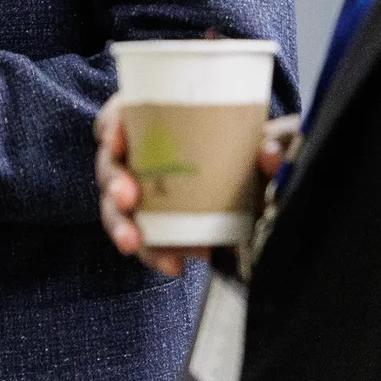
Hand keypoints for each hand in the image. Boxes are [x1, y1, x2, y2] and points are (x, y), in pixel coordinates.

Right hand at [96, 98, 300, 276]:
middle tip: (127, 196)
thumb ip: (265, 144)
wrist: (251, 183)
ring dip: (121, 225)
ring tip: (133, 242)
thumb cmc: (239, 145)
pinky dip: (153, 252)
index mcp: (149, 120)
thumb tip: (270, 153)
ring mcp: (139, 191)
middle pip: (110, 165)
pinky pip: (141, 239)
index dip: (111, 126)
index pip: (118, 116)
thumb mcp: (252, 139)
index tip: (116, 139)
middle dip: (114, 182)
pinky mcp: (150, 223)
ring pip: (115, 207)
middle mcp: (136, 155)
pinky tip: (172, 264)